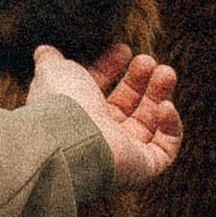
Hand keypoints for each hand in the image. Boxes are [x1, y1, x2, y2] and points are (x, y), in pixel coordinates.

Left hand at [31, 40, 182, 189]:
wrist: (71, 140)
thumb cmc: (60, 106)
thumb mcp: (54, 72)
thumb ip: (50, 60)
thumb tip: (44, 50)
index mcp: (78, 114)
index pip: (100, 91)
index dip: (112, 68)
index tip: (124, 49)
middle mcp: (100, 136)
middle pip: (128, 106)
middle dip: (141, 80)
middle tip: (149, 60)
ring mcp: (123, 153)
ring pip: (151, 122)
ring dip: (160, 94)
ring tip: (166, 72)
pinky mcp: (144, 167)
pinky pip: (166, 148)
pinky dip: (171, 125)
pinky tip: (165, 105)